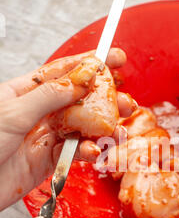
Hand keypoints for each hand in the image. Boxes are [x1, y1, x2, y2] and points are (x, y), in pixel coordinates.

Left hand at [0, 48, 135, 210]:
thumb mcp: (14, 113)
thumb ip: (50, 96)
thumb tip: (82, 77)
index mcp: (24, 92)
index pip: (62, 71)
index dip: (89, 63)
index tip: (113, 57)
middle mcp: (37, 112)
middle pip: (78, 99)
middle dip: (104, 99)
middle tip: (125, 101)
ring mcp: (45, 136)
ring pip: (82, 127)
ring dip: (103, 129)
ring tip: (118, 130)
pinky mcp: (49, 160)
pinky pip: (76, 152)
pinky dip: (89, 152)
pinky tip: (95, 152)